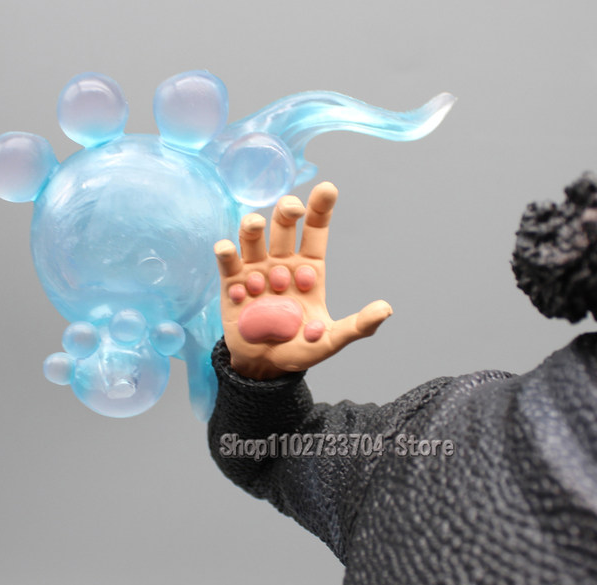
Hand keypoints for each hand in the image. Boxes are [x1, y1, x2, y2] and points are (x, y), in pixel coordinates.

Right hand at [214, 182, 391, 378]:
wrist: (265, 367)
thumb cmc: (300, 349)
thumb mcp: (330, 341)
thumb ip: (357, 326)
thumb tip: (386, 309)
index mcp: (309, 269)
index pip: (315, 232)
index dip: (320, 210)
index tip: (327, 189)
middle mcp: (282, 263)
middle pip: (283, 226)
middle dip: (287, 211)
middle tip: (292, 209)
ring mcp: (255, 271)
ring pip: (253, 237)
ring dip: (253, 227)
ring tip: (255, 225)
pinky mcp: (231, 284)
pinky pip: (228, 261)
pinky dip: (226, 251)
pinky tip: (228, 250)